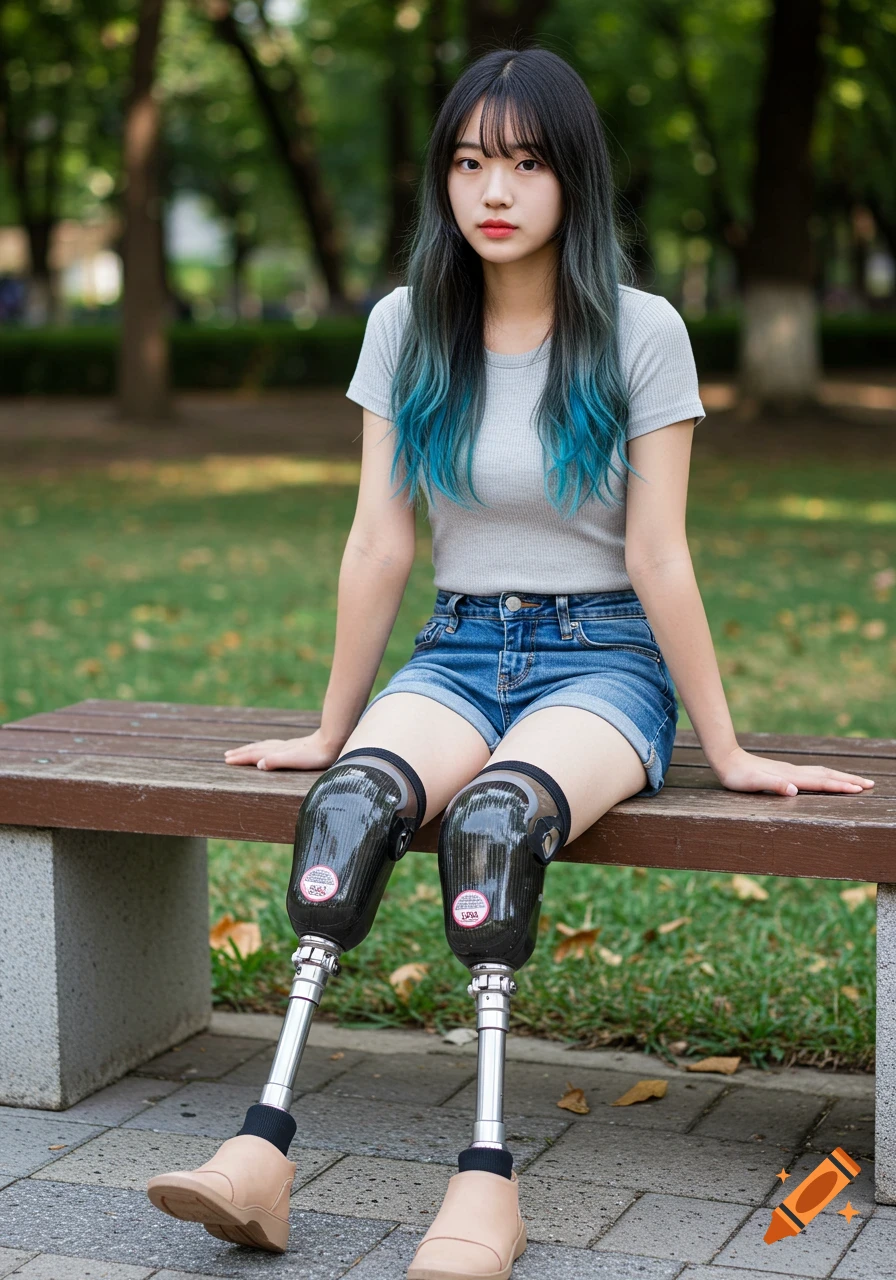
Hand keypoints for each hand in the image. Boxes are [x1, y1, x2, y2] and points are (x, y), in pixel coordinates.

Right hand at [224, 728, 343, 770]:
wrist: (333, 741)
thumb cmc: (315, 755)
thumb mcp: (295, 760)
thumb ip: (276, 761)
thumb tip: (258, 764)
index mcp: (277, 752)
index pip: (255, 755)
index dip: (241, 758)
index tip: (227, 760)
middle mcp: (280, 747)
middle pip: (256, 749)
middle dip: (241, 752)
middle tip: (227, 755)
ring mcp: (287, 746)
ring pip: (264, 746)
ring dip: (251, 748)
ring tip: (241, 750)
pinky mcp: (295, 746)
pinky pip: (273, 745)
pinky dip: (264, 746)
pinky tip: (269, 748)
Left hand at [713, 746, 874, 795]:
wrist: (727, 759)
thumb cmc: (738, 776)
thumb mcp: (753, 783)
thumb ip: (773, 785)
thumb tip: (794, 790)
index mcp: (790, 777)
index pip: (821, 782)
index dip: (840, 786)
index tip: (860, 790)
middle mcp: (794, 772)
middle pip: (827, 774)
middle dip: (849, 780)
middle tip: (871, 784)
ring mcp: (790, 770)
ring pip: (821, 772)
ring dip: (840, 776)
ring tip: (856, 781)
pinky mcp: (784, 771)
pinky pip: (812, 773)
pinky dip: (826, 775)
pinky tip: (826, 777)